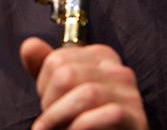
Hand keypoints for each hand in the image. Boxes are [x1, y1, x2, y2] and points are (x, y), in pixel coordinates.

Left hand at [20, 37, 147, 128]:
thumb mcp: (61, 89)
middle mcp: (118, 70)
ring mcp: (130, 94)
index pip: (57, 59)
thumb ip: (45, 66)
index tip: (50, 103)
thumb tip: (29, 45)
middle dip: (51, 103)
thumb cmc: (84, 116)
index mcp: (100, 56)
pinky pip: (107, 116)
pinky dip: (80, 128)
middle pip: (67, 75)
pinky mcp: (136, 118)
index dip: (44, 85)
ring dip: (62, 118)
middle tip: (50, 122)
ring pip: (86, 95)